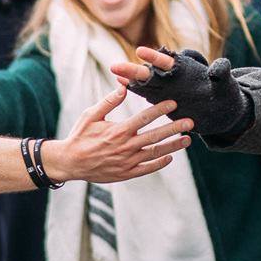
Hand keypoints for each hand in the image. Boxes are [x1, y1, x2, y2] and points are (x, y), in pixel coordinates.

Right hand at [45, 87, 190, 184]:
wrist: (70, 162)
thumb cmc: (80, 136)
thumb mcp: (90, 115)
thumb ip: (108, 101)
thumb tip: (124, 87)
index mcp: (118, 131)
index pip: (144, 118)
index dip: (160, 109)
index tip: (174, 103)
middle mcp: (125, 147)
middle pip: (156, 136)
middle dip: (175, 128)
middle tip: (190, 122)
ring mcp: (127, 162)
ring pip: (155, 153)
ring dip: (173, 146)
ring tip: (187, 140)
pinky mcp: (126, 173)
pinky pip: (147, 168)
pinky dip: (160, 163)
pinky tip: (170, 157)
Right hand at [109, 46, 252, 138]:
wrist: (224, 112)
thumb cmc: (226, 95)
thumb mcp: (226, 84)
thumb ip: (221, 72)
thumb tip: (221, 65)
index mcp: (184, 69)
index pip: (166, 62)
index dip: (154, 57)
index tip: (140, 51)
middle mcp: (171, 78)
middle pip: (149, 73)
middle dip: (133, 70)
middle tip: (115, 67)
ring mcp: (166, 90)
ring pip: (144, 84)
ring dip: (130, 81)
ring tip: (116, 78)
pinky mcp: (164, 100)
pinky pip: (147, 96)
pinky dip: (136, 92)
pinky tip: (123, 89)